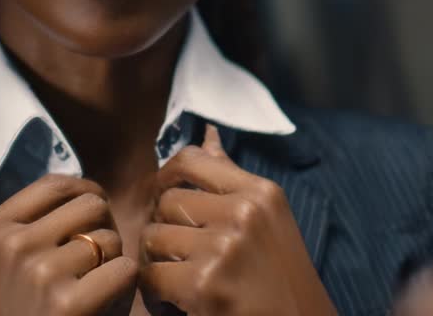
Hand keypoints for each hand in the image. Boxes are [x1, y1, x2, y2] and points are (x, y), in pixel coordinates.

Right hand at [0, 174, 136, 315]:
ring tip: (99, 289)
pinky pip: (123, 269)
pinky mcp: (66, 303)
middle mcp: (8, 244)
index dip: (86, 194)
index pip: (55, 183)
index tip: (93, 220)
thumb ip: (30, 228)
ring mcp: (36, 271)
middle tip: (101, 260)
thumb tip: (86, 191)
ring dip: (115, 261)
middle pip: (90, 203)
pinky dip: (125, 289)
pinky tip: (107, 306)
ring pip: (110, 237)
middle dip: (105, 227)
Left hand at [140, 125, 336, 315]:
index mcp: (259, 192)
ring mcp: (224, 247)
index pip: (190, 159)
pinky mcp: (205, 283)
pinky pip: (151, 275)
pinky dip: (155, 294)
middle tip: (174, 255)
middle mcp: (244, 212)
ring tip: (175, 279)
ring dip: (156, 262)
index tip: (162, 199)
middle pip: (166, 201)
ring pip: (153, 236)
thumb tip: (207, 133)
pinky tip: (175, 302)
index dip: (165, 177)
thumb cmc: (281, 278)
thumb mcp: (267, 219)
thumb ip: (231, 178)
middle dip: (163, 228)